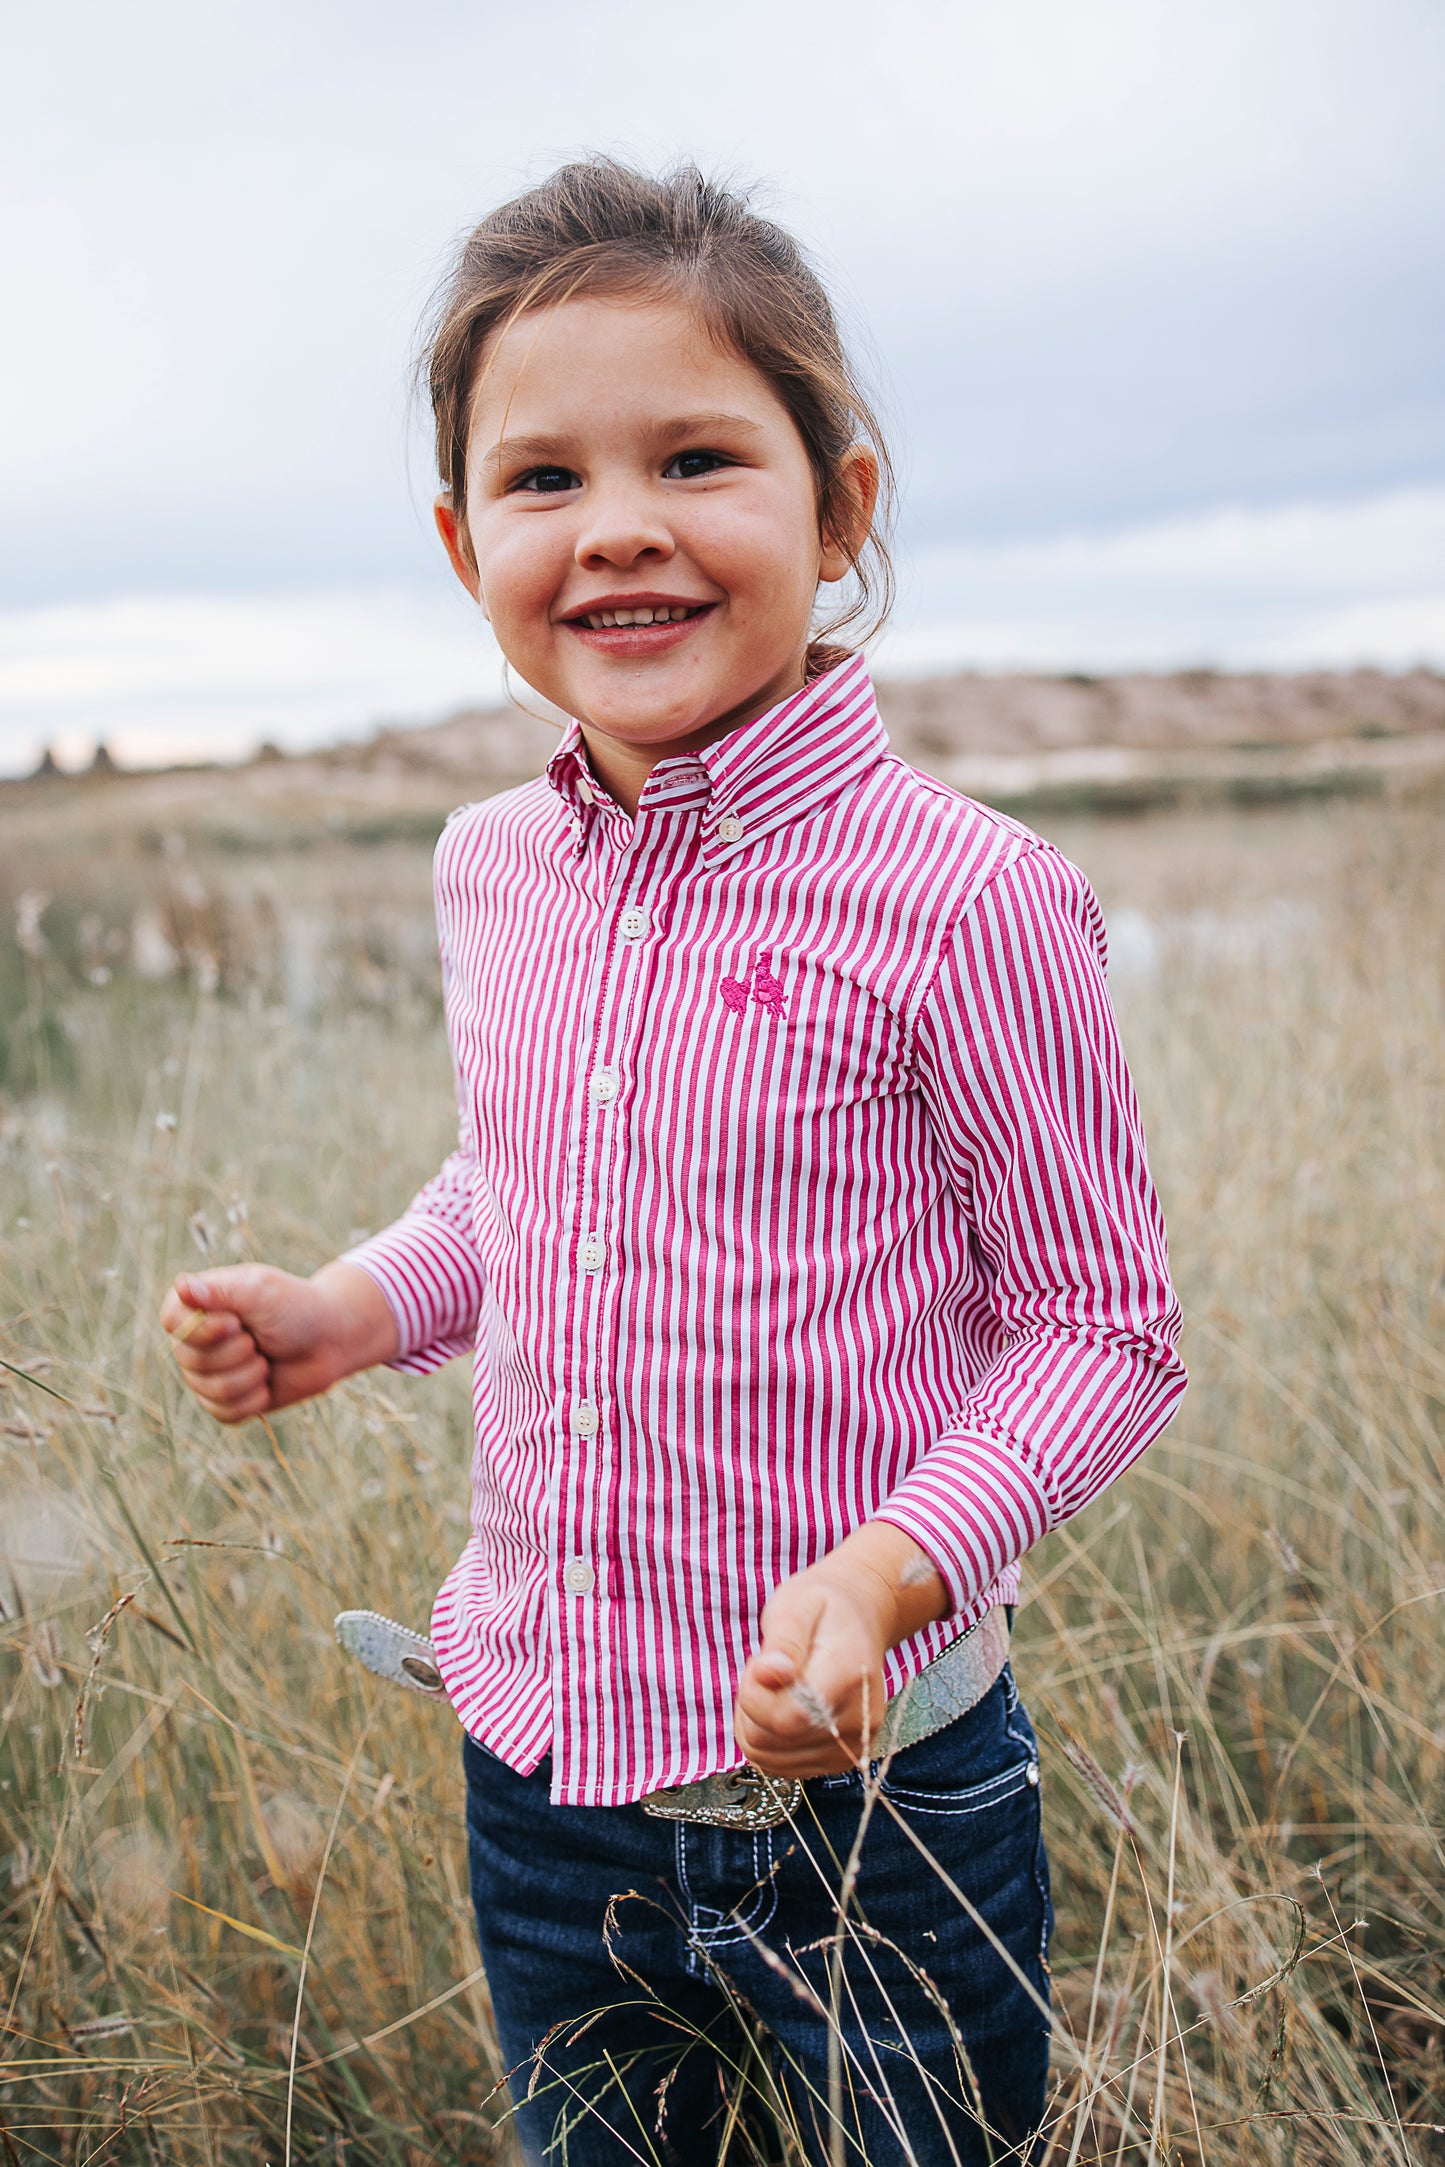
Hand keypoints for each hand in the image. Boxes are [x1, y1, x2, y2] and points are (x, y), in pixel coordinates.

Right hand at [159, 1260, 398, 1423]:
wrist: (329, 1339)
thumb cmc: (295, 1306)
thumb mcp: (260, 1291)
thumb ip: (220, 1291)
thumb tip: (182, 1285)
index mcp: (196, 1304)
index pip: (172, 1322)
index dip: (202, 1330)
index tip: (236, 1322)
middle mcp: (194, 1340)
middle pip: (191, 1360)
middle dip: (238, 1352)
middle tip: (260, 1338)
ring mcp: (207, 1372)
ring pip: (210, 1390)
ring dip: (250, 1376)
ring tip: (266, 1358)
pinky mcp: (225, 1401)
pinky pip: (224, 1413)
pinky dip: (253, 1399)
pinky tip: (267, 1383)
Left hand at [734, 1562, 892, 1775]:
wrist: (860, 1617)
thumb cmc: (823, 1608)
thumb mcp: (796, 1605)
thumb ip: (783, 1642)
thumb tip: (768, 1675)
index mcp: (850, 1675)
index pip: (789, 1717)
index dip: (755, 1696)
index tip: (758, 1662)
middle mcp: (860, 1719)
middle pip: (775, 1741)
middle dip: (751, 1706)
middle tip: (766, 1669)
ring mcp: (853, 1744)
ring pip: (771, 1759)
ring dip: (755, 1725)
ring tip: (773, 1687)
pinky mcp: (842, 1758)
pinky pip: (782, 1768)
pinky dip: (766, 1741)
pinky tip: (777, 1707)